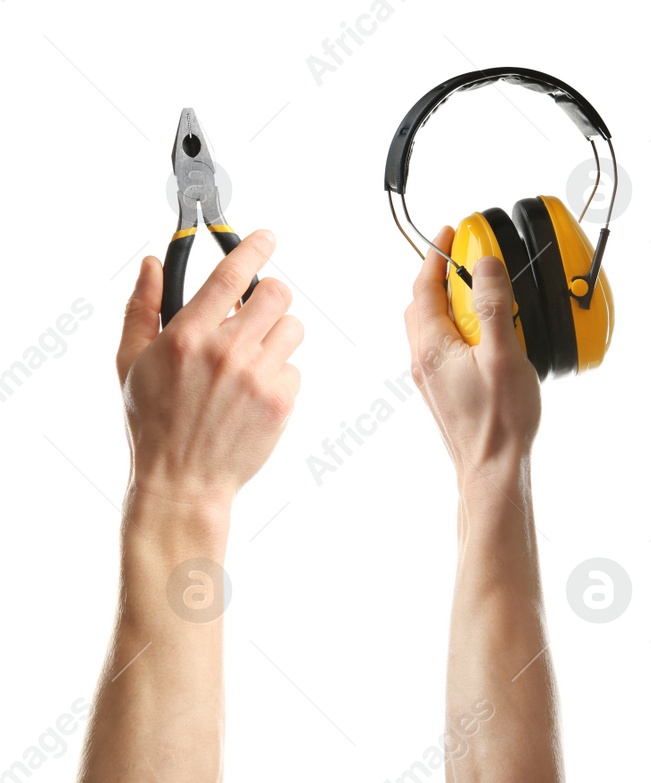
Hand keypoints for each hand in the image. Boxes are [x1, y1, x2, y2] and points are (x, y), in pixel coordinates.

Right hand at [117, 229, 301, 510]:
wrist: (182, 481)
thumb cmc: (152, 421)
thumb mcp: (130, 362)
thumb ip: (143, 308)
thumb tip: (155, 263)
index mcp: (187, 336)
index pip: (230, 275)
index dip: (253, 248)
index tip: (267, 236)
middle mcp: (226, 352)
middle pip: (277, 295)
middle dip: (268, 297)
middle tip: (254, 312)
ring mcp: (257, 377)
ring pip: (292, 329)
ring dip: (276, 336)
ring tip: (250, 359)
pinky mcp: (281, 401)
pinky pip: (296, 368)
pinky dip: (279, 375)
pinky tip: (253, 394)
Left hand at [404, 226, 540, 473]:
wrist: (491, 470)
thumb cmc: (499, 420)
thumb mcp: (503, 354)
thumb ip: (494, 306)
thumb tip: (485, 265)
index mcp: (433, 346)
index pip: (425, 287)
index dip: (436, 256)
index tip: (451, 234)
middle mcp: (424, 360)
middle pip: (421, 305)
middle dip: (439, 277)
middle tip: (465, 260)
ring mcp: (431, 379)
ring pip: (430, 328)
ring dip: (448, 304)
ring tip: (479, 294)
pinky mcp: (444, 393)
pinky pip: (442, 348)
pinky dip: (456, 329)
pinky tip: (483, 337)